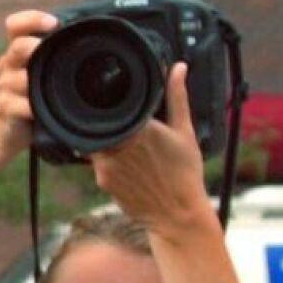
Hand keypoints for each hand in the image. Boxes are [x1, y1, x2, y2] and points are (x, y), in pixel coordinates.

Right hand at [0, 10, 55, 158]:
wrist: (8, 134)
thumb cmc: (31, 100)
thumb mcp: (41, 75)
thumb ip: (53, 58)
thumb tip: (91, 40)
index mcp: (18, 53)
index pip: (16, 25)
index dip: (32, 19)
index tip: (53, 23)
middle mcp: (9, 65)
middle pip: (17, 46)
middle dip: (33, 46)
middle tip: (44, 50)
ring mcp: (5, 86)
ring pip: (22, 78)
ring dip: (36, 85)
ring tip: (49, 92)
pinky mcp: (6, 107)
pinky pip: (22, 104)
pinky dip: (34, 108)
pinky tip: (41, 112)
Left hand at [91, 62, 213, 238]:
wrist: (176, 214)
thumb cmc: (185, 173)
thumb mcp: (184, 131)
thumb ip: (177, 97)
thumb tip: (177, 67)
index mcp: (137, 127)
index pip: (111, 106)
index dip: (111, 102)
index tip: (118, 101)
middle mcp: (116, 144)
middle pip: (101, 124)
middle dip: (111, 123)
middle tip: (127, 127)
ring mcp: (105, 164)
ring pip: (97, 143)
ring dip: (109, 142)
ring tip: (131, 148)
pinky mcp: (102, 180)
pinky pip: (98, 163)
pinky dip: (108, 161)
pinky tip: (129, 167)